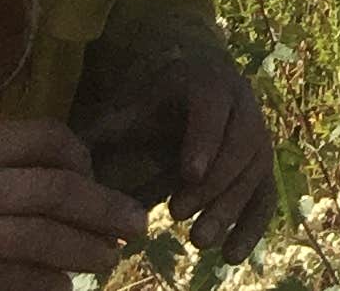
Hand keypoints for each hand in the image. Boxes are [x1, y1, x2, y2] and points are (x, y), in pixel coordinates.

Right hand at [0, 116, 138, 279]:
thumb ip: (24, 166)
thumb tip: (88, 179)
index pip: (47, 138)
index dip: (82, 157)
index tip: (99, 177)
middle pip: (56, 190)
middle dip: (104, 210)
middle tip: (137, 227)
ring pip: (39, 236)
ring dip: (84, 250)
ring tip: (107, 260)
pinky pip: (16, 275)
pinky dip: (47, 281)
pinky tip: (63, 285)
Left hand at [85, 7, 273, 236]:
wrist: (193, 93)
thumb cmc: (155, 103)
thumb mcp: (132, 107)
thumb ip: (108, 129)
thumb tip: (73, 160)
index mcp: (211, 82)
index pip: (214, 108)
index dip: (205, 141)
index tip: (188, 175)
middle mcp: (244, 105)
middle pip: (242, 144)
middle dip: (213, 183)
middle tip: (177, 215)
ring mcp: (260, 136)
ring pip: (256, 172)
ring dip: (230, 208)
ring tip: (199, 242)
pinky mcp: (263, 166)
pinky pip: (266, 195)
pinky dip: (252, 226)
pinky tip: (231, 256)